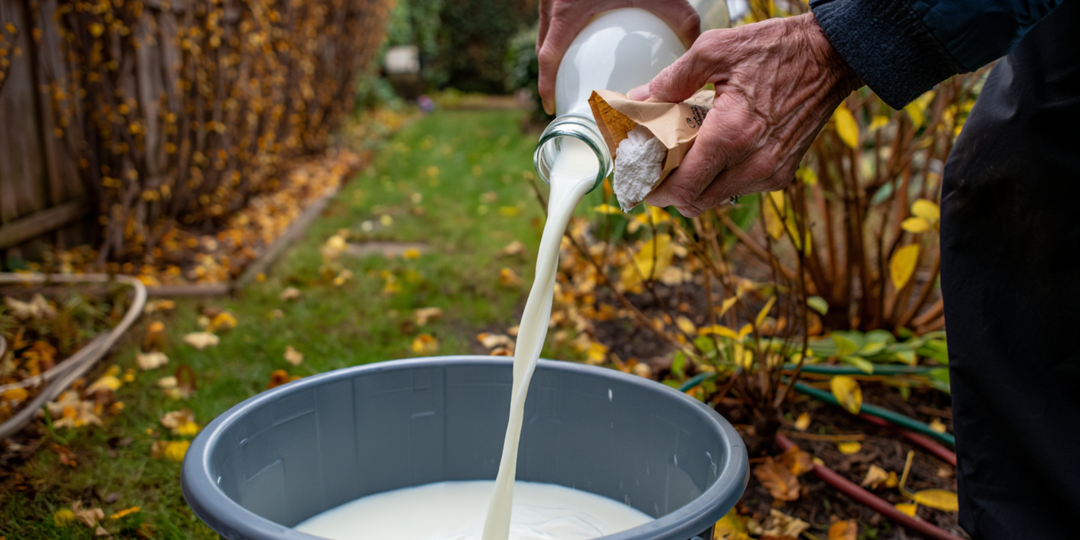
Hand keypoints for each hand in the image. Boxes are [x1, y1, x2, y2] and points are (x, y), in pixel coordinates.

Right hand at [537, 0, 700, 114]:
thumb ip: (678, 16)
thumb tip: (693, 45)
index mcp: (565, 12)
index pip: (548, 58)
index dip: (546, 85)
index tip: (551, 106)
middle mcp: (550, 4)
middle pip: (545, 45)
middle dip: (553, 72)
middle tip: (567, 91)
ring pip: (547, 28)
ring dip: (557, 48)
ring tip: (575, 65)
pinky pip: (554, 12)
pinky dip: (563, 26)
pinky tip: (583, 28)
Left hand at [629, 13, 861, 216]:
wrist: (830, 57)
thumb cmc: (776, 49)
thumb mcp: (716, 50)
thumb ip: (673, 79)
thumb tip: (640, 99)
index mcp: (731, 134)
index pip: (684, 188)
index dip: (657, 192)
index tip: (642, 182)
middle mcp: (753, 163)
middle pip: (697, 203)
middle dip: (672, 193)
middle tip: (657, 172)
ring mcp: (771, 172)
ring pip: (717, 200)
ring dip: (696, 187)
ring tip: (684, 159)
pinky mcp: (783, 173)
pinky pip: (740, 190)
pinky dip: (721, 180)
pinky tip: (715, 154)